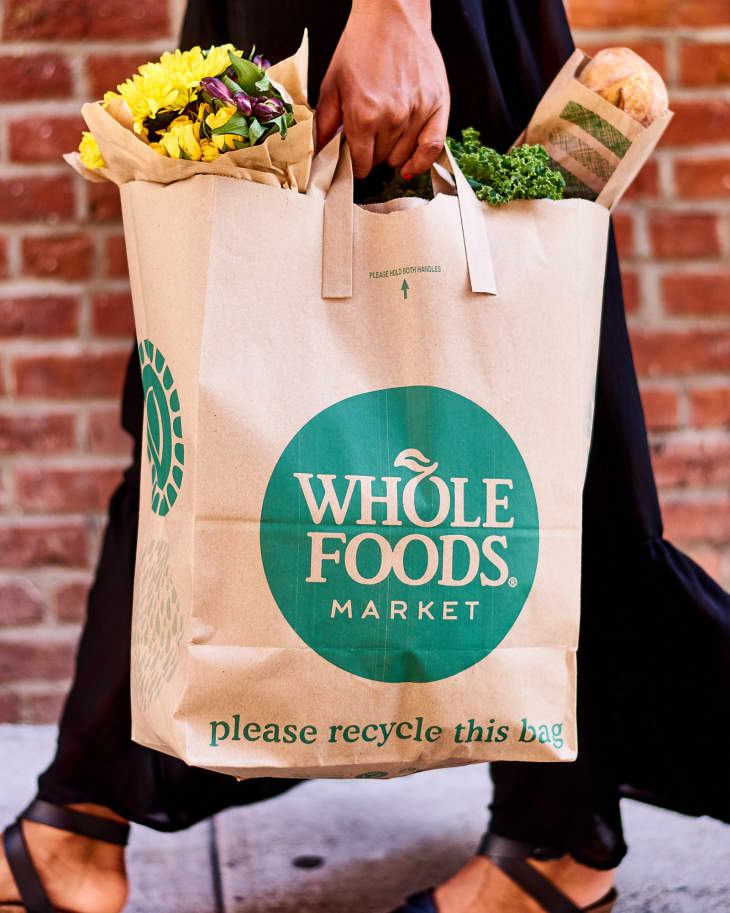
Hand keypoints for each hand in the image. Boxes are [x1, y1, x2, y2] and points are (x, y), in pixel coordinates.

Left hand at [316, 0, 449, 178]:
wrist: (392, 17)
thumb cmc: (360, 48)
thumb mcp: (332, 85)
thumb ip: (324, 125)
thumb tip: (317, 156)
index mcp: (364, 116)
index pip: (360, 165)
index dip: (355, 165)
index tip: (354, 159)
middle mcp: (392, 119)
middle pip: (381, 161)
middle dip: (372, 154)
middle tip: (369, 136)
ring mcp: (417, 113)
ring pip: (403, 157)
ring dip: (393, 153)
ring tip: (386, 134)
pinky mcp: (437, 106)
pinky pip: (432, 148)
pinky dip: (421, 162)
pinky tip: (409, 165)